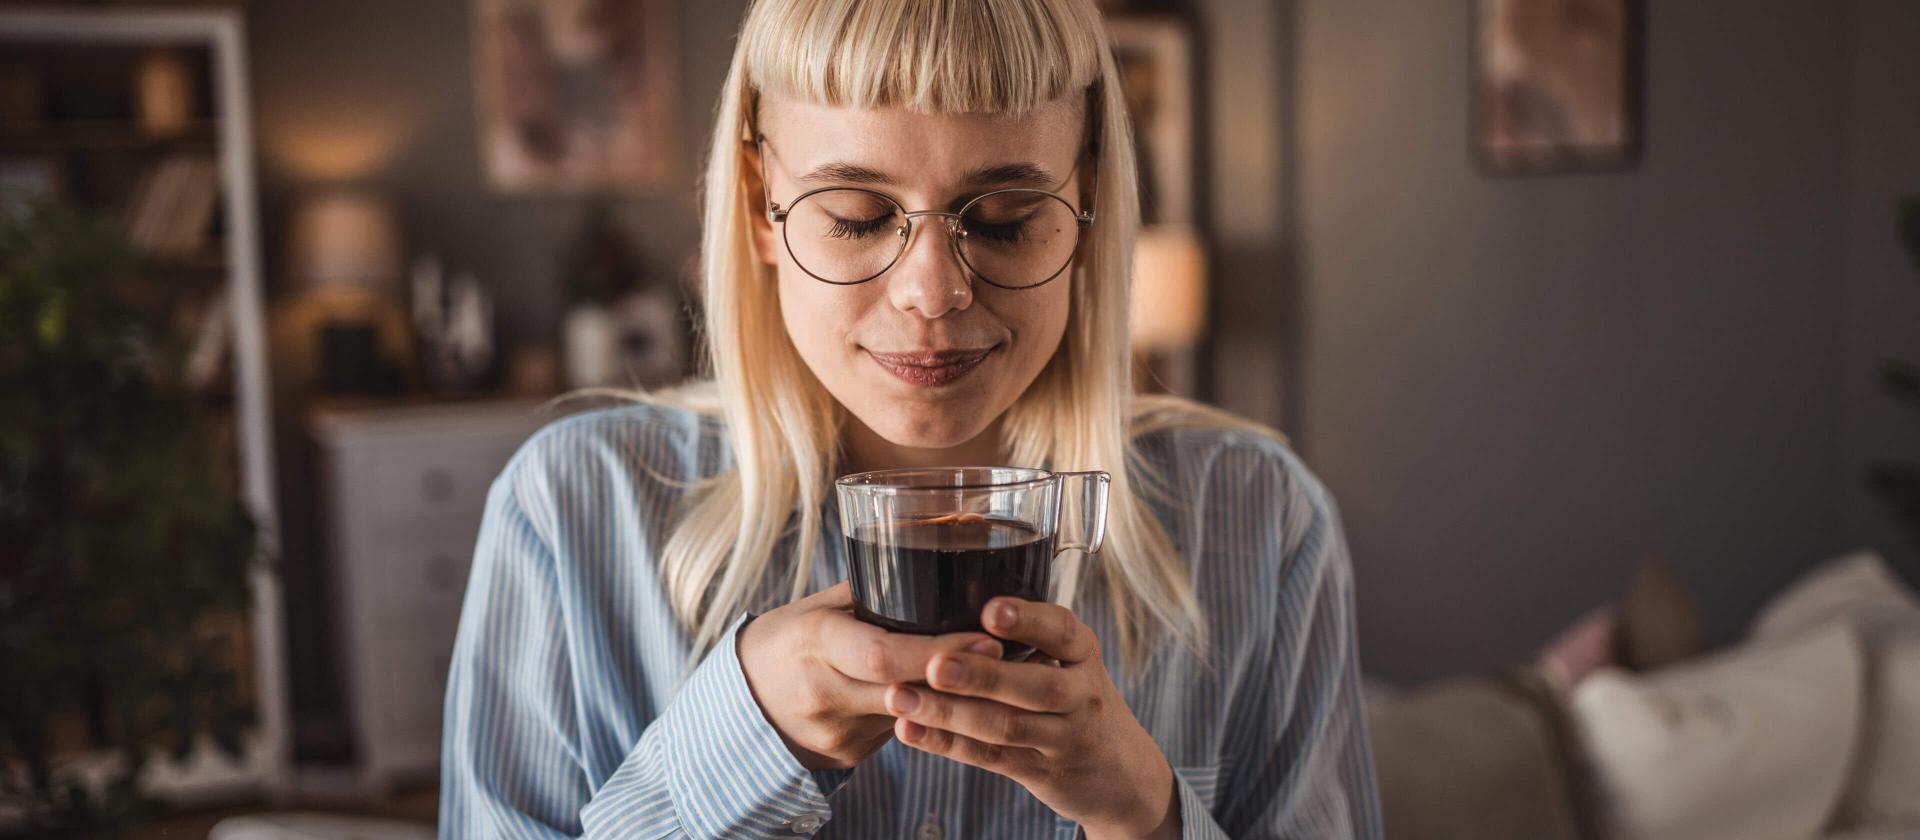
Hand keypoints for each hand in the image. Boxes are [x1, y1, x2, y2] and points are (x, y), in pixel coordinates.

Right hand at [736, 582, 1003, 769]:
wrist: (744, 701)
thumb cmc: (789, 640)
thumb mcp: (820, 607)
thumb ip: (873, 594)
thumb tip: (940, 564)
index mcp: (815, 642)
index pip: (883, 655)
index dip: (938, 652)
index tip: (985, 640)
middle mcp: (823, 692)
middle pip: (906, 691)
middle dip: (961, 678)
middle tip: (1008, 660)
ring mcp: (835, 732)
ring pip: (911, 716)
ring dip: (953, 699)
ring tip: (992, 676)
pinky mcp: (846, 757)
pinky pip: (900, 733)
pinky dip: (929, 716)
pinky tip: (953, 700)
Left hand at [884, 598, 1178, 838]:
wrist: (1121, 772)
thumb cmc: (1078, 699)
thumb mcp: (1072, 660)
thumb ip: (1029, 634)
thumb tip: (951, 592)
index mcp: (1083, 653)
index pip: (1062, 631)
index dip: (1027, 620)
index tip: (989, 610)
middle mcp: (1080, 694)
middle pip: (1035, 686)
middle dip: (982, 674)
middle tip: (936, 664)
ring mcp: (1063, 738)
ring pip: (1005, 726)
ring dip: (949, 712)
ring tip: (901, 697)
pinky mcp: (1041, 772)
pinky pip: (991, 758)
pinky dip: (947, 743)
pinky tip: (911, 729)